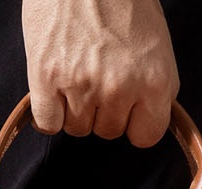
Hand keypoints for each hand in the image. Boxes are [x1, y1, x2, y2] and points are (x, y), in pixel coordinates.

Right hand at [21, 0, 179, 147]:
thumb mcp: (155, 39)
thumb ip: (154, 82)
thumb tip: (147, 113)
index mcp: (154, 79)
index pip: (146, 136)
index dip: (134, 122)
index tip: (127, 108)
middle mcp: (119, 88)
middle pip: (108, 131)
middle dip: (102, 110)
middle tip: (97, 72)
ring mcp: (81, 85)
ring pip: (77, 128)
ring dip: (74, 108)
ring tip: (75, 70)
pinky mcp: (46, 79)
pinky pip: (49, 123)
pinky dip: (49, 112)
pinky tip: (53, 88)